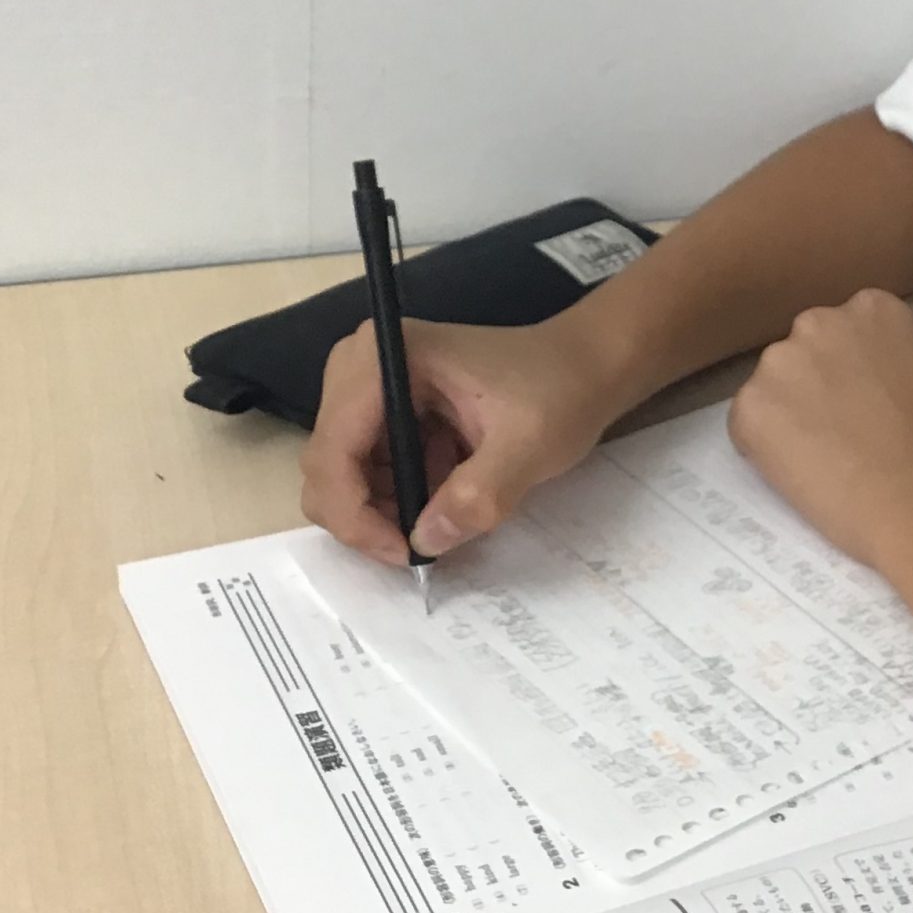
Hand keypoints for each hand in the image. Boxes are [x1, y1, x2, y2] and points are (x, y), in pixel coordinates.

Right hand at [302, 313, 624, 563]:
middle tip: (423, 547)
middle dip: (367, 518)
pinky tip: (444, 494)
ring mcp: (366, 388)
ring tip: (446, 513)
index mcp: (385, 358)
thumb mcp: (529, 447)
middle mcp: (358, 366)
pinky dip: (398, 498)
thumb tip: (424, 541)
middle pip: (327, 467)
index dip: (356, 516)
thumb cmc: (561, 390)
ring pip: (342, 476)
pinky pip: (366, 471)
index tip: (405, 554)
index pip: (333, 451)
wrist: (586, 365)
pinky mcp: (383, 410)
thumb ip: (478, 495)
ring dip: (385, 511)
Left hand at [727, 290, 912, 573]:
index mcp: (872, 309)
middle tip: (841, 432)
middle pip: (805, 352)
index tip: (865, 402)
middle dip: (816, 385)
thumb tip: (891, 358)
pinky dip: (766, 450)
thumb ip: (911, 351)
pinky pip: (749, 427)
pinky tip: (803, 474)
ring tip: (823, 458)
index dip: (853, 371)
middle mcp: (819, 322)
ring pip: (773, 388)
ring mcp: (780, 363)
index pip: (847, 331)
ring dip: (789, 415)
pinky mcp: (751, 409)